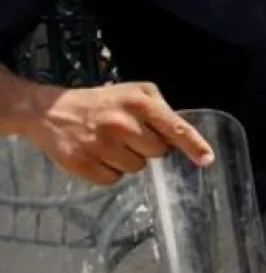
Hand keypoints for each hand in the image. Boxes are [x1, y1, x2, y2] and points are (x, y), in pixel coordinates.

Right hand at [23, 83, 214, 185]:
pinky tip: (98, 154)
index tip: (207, 160)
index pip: (175, 128)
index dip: (193, 145)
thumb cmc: (103, 102)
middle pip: (157, 153)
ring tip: (111, 143)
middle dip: (148, 148)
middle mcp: (122, 123)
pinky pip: (113, 180)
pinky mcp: (82, 163)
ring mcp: (101, 145)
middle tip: (129, 135)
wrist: (51, 111)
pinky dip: (109, 171)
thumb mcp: (135, 93)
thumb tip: (182, 137)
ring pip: (136, 169)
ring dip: (128, 160)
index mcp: (139, 103)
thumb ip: (161, 110)